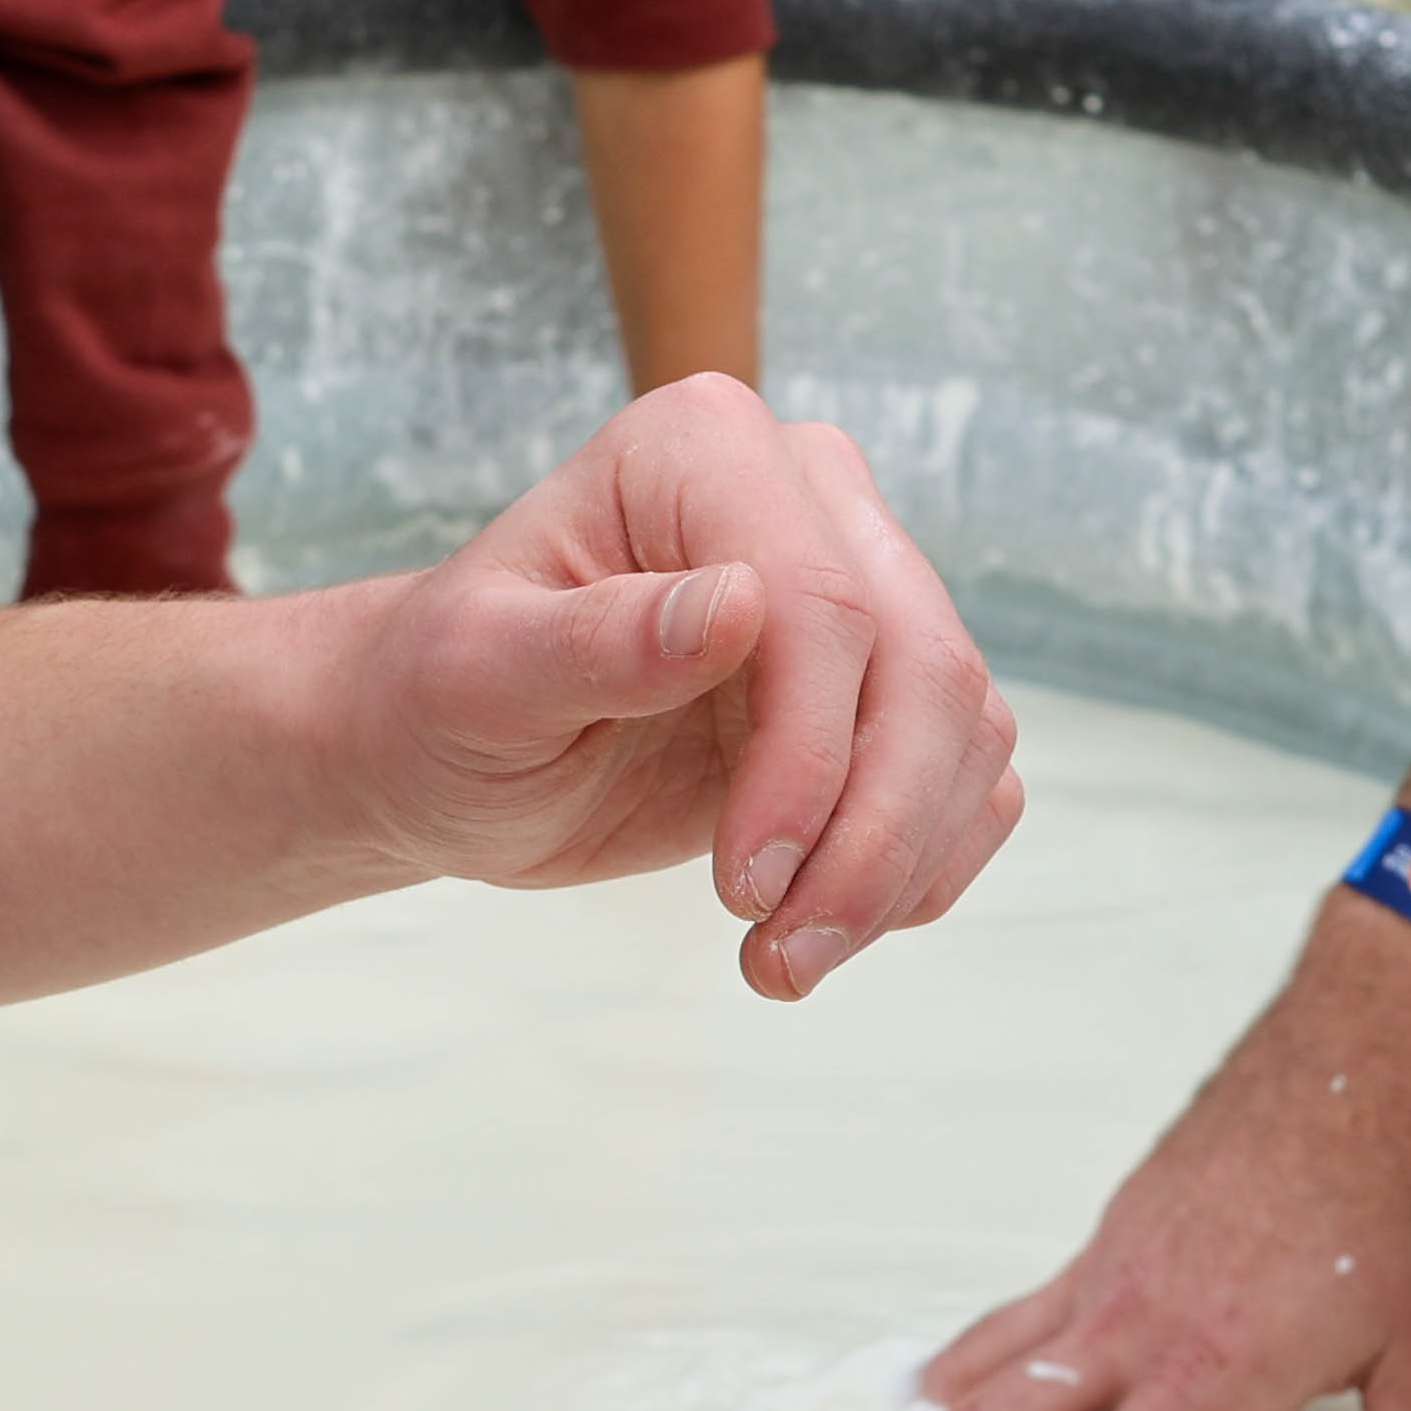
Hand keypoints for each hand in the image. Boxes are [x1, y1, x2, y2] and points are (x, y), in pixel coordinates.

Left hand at [333, 373, 1019, 997]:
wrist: (447, 754)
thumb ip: (597, 641)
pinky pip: (970, 776)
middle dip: (870, 834)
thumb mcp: (478, 675)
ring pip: (965, 729)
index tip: (743, 885)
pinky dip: (918, 869)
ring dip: (894, 869)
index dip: (807, 758)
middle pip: (924, 667)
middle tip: (779, 960)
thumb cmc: (440, 698)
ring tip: (782, 962)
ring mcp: (862, 586)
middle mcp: (807, 495)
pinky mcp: (884, 688)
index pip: (821, 605)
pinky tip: (822, 925)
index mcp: (705, 448)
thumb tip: (732, 605)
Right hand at [914, 892, 1410, 1410]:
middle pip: (1036, 1406)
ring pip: (1019, 1344)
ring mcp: (1128, 1258)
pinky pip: (1040, 1290)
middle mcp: (1154, 1317)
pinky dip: (993, 1331)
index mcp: (1224, 1366)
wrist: (1375, 1047)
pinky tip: (973, 1348)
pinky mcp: (1127, 1212)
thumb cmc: (1408, 1187)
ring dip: (962, 1396)